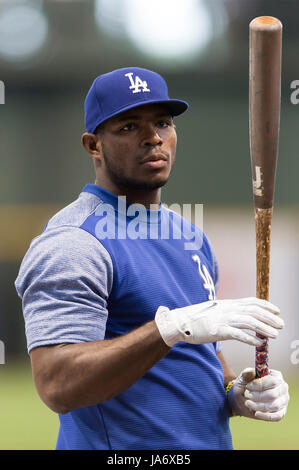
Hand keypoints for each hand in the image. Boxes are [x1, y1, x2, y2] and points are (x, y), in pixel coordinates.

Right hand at [155, 297, 282, 346]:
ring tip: (275, 334)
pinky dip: (251, 338)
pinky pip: (238, 334)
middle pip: (254, 311)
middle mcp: (228, 309)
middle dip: (270, 318)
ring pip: (249, 322)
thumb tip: (240, 317)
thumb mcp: (215, 310)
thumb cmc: (197, 318)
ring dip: (264, 328)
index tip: (277, 311)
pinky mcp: (218, 331)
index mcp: (228, 303)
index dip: (266, 306)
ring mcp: (223, 319)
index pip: (251, 302)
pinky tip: (259, 343)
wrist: (180, 322)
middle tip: (281, 325)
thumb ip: (228, 312)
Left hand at [228, 368, 288, 420]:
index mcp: (276, 376)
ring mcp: (283, 401)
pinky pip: (276, 416)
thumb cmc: (245, 385)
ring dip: (259, 405)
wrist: (241, 398)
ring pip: (274, 406)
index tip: (248, 386)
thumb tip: (250, 372)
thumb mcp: (244, 377)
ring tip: (247, 403)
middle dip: (258, 396)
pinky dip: (265, 415)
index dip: (260, 385)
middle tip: (246, 395)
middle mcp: (282, 388)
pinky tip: (256, 413)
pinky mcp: (281, 412)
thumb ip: (247, 373)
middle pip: (274, 394)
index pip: (273, 381)